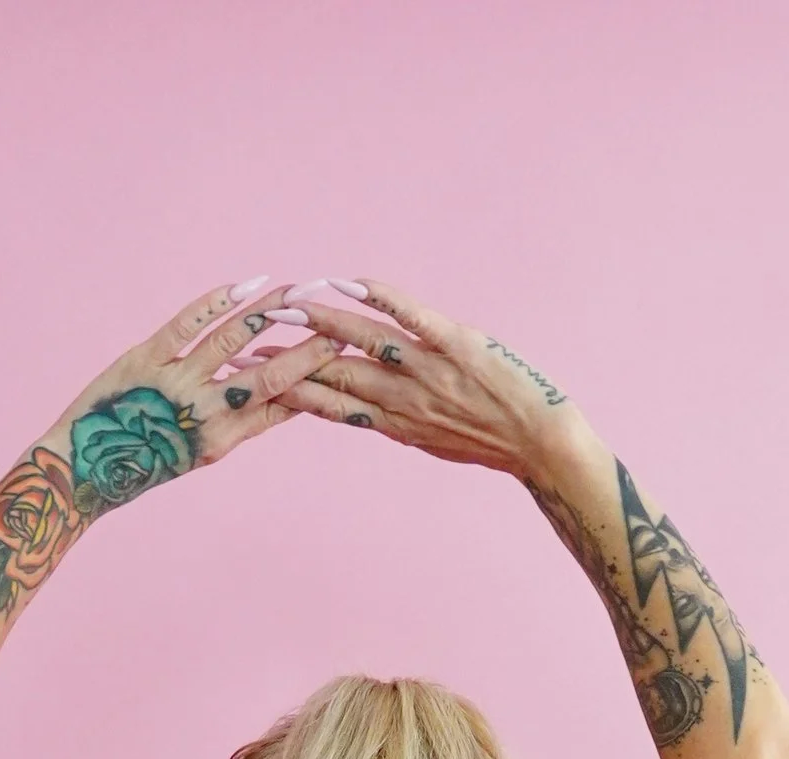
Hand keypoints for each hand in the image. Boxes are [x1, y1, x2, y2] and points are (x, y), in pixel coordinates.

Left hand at [45, 280, 339, 512]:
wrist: (85, 469)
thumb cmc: (143, 459)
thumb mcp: (198, 452)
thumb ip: (238, 424)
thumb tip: (278, 398)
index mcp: (224, 441)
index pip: (282, 406)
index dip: (314, 380)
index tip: (343, 357)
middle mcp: (207, 414)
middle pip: (270, 376)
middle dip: (308, 350)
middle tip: (340, 324)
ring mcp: (177, 385)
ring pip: (234, 343)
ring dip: (269, 314)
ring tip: (298, 293)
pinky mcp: (147, 360)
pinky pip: (188, 325)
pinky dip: (218, 303)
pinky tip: (245, 286)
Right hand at [277, 281, 584, 479]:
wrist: (544, 447)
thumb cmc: (496, 444)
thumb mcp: (438, 442)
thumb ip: (401, 420)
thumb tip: (370, 408)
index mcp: (396, 425)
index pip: (329, 406)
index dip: (286, 391)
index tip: (250, 380)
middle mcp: (404, 400)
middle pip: (333, 374)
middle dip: (286, 359)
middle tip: (244, 340)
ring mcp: (429, 371)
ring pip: (364, 342)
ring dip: (322, 321)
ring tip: (287, 304)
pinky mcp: (457, 344)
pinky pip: (411, 316)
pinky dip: (379, 297)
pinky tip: (349, 282)